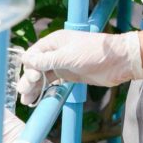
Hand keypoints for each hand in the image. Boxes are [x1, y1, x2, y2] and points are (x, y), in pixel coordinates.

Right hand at [18, 30, 142, 105]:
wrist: (119, 61)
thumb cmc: (94, 52)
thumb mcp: (68, 56)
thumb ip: (47, 61)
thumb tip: (27, 60)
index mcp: (55, 41)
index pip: (34, 53)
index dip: (29, 66)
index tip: (32, 78)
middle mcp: (56, 52)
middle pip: (36, 66)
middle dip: (29, 79)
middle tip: (24, 93)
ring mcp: (63, 64)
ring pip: (43, 76)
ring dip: (34, 87)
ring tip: (26, 101)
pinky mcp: (70, 75)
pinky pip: (53, 82)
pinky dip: (45, 89)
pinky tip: (38, 98)